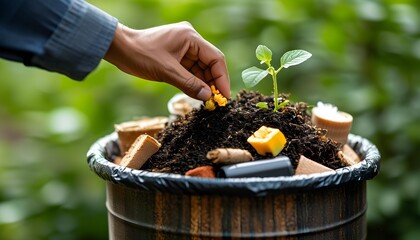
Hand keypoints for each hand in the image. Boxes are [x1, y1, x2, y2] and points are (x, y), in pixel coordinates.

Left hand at [104, 21, 229, 100]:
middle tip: (217, 102)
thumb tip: (208, 97)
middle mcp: (190, 40)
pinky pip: (191, 70)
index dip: (222, 78)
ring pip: (201, 68)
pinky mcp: (177, 55)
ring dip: (205, 84)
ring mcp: (184, 47)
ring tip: (208, 101)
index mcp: (191, 37)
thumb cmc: (141, 55)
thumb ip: (189, 84)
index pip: (215, 58)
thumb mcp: (167, 72)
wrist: (119, 49)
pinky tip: (198, 94)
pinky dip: (195, 82)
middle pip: (210, 63)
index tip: (224, 96)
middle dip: (214, 82)